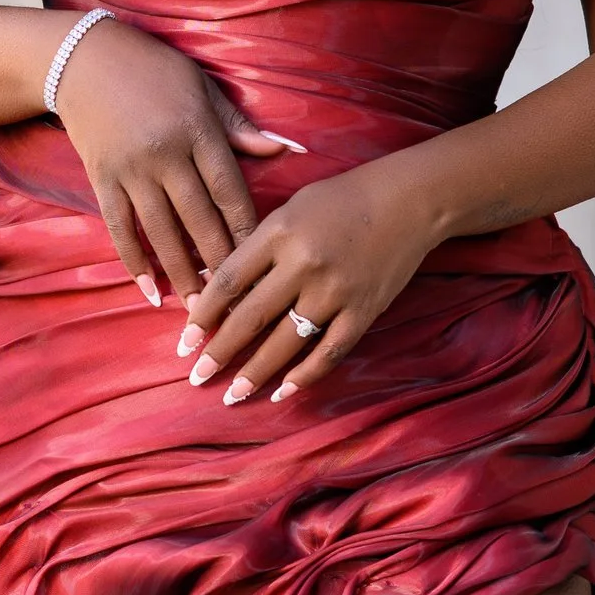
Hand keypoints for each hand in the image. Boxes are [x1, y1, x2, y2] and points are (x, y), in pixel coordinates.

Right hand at [50, 21, 302, 303]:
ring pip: (161, 232)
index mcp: (197, 131)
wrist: (84, 60)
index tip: (262, 262)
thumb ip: (240, 127)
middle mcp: (165, 155)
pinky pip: (120, 228)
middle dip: (219, 263)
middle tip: (238, 302)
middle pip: (199, 220)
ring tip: (199, 308)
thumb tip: (287, 149)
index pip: (229, 191)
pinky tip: (150, 290)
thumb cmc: (154, 71)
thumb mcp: (202, 89)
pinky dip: (135, 262)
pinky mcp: (102, 179)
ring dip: (181, 273)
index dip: (246, 230)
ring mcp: (131, 170)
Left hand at [177, 156, 443, 404]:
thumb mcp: (290, 210)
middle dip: (220, 353)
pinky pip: (329, 352)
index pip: (229, 282)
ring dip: (255, 373)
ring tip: (232, 394)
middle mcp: (304, 264)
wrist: (410, 199)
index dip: (202, 315)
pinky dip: (305, 375)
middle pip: (251, 317)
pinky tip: (283, 391)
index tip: (185, 342)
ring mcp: (335, 291)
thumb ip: (255, 248)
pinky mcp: (364, 310)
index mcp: (279, 233)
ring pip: (286, 342)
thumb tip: (212, 285)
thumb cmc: (343, 199)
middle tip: (197, 378)